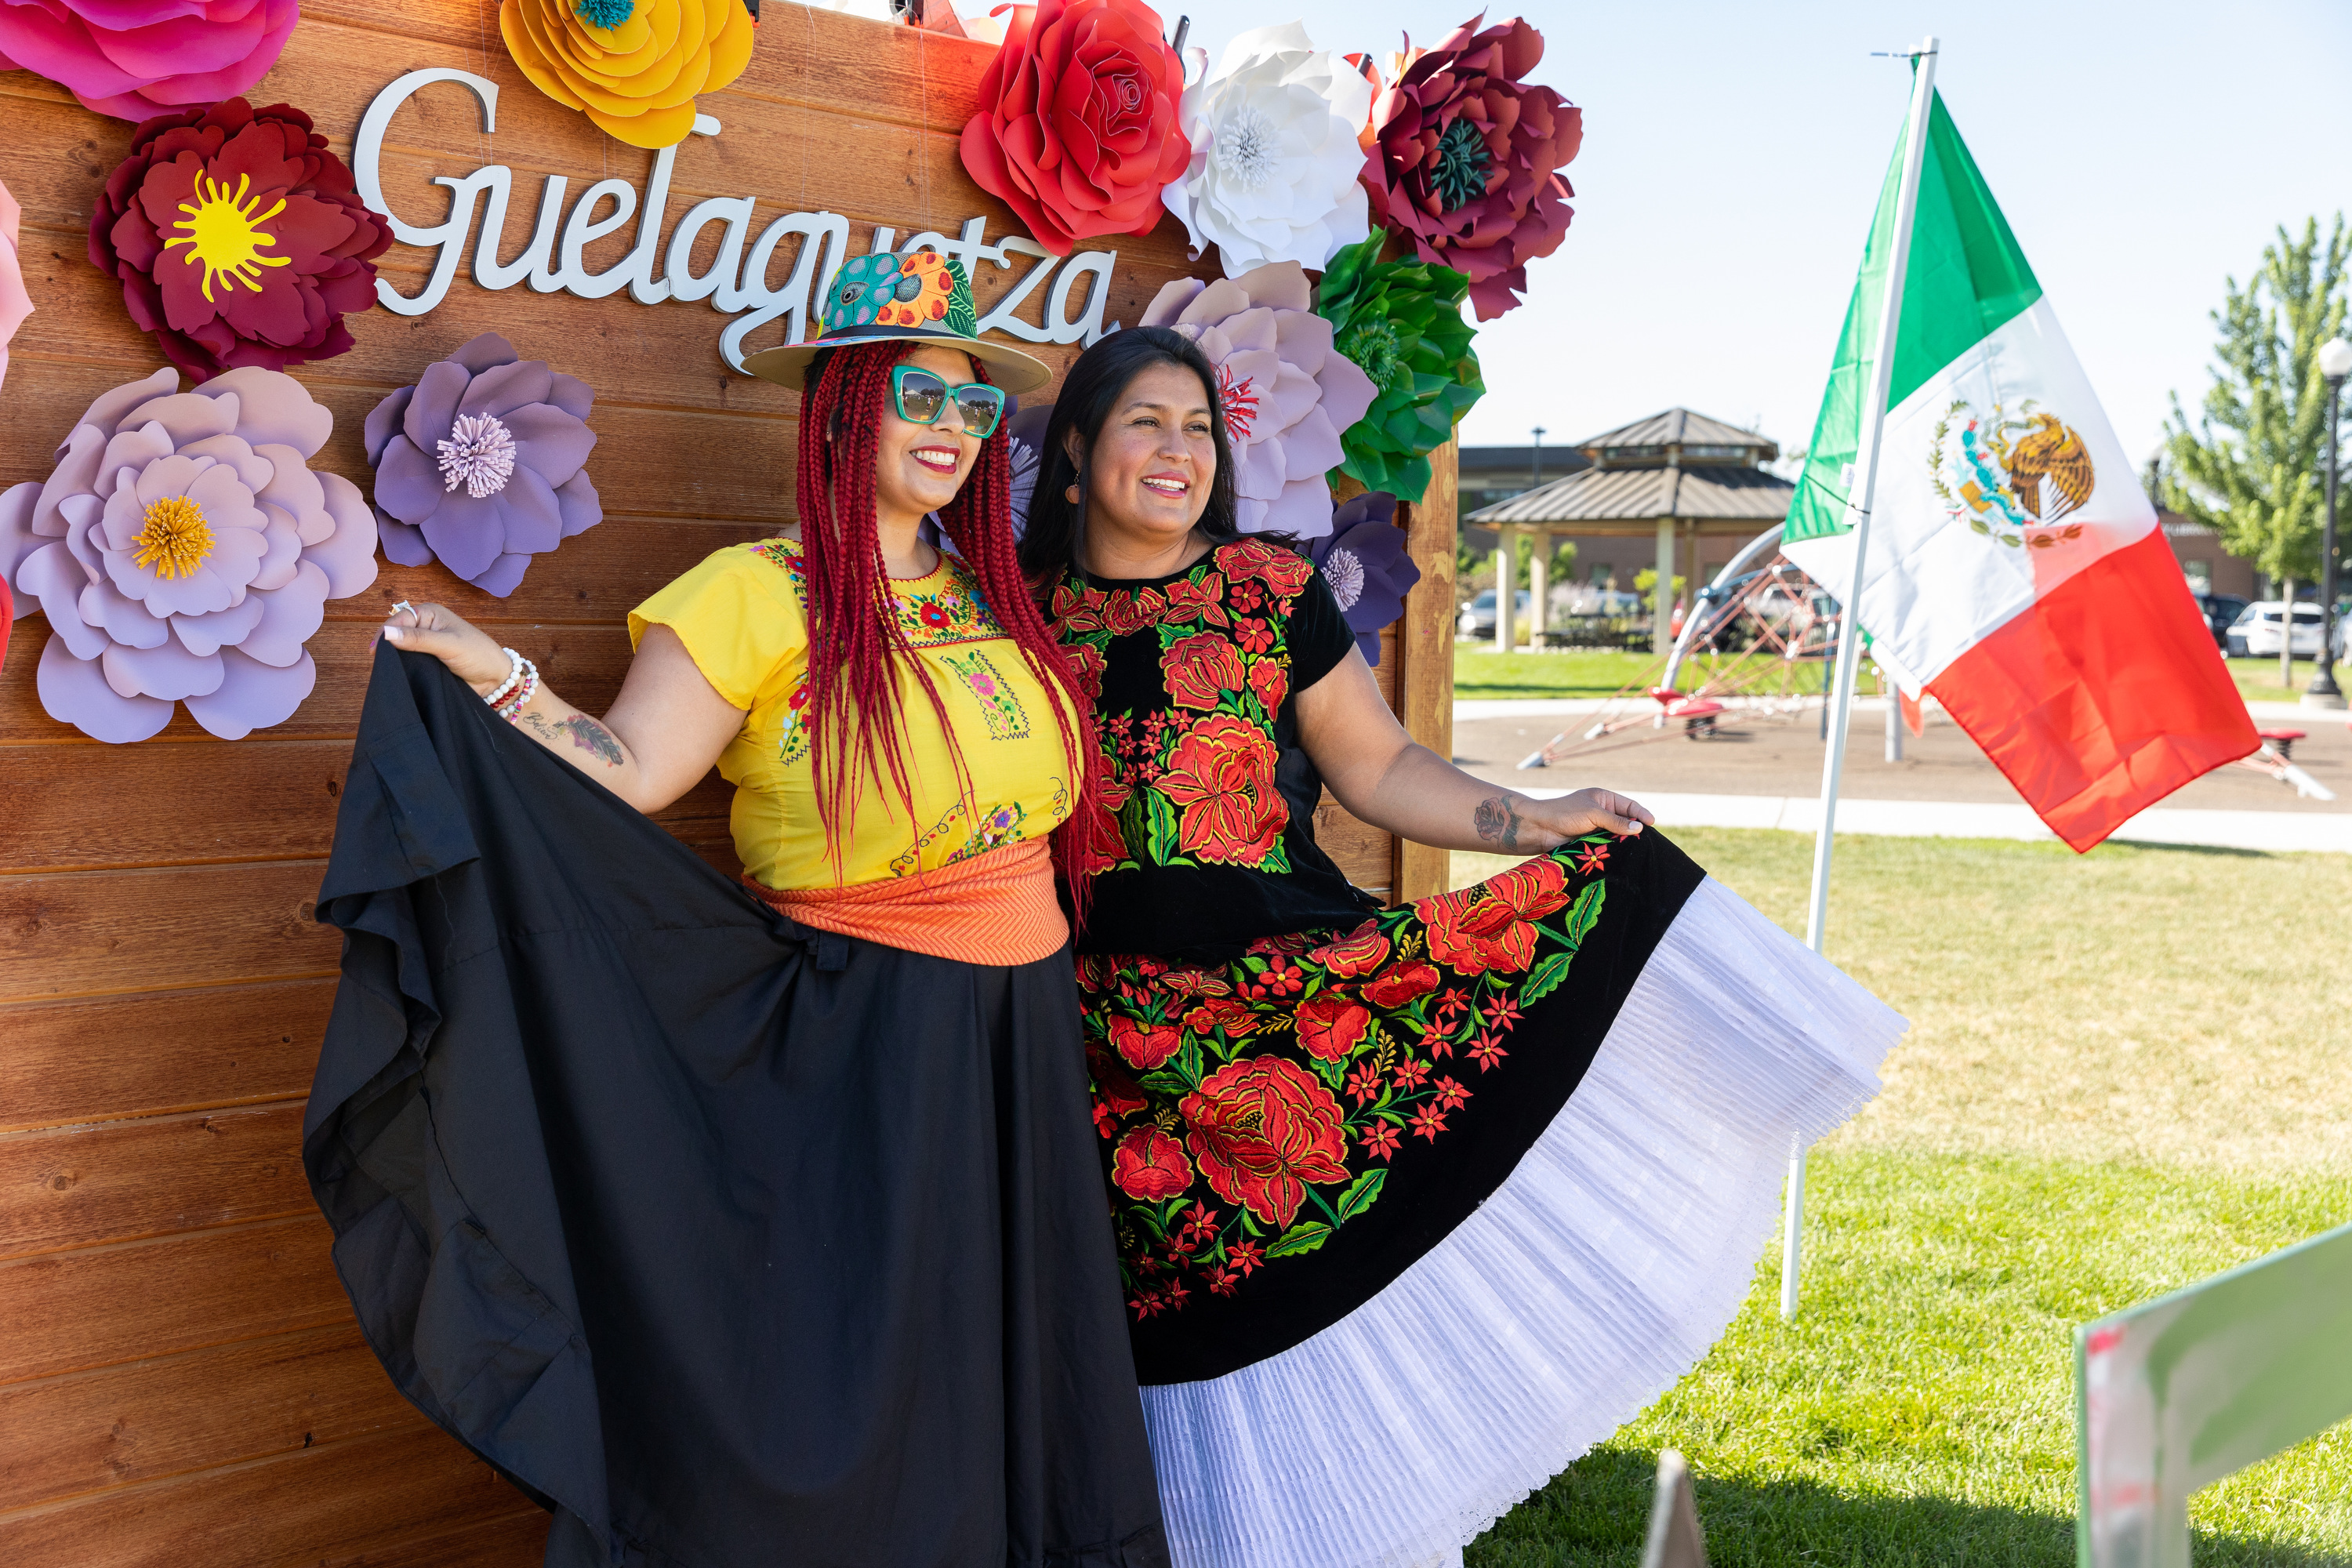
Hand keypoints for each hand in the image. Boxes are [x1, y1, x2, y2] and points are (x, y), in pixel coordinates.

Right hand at [380, 602, 513, 695]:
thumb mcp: (449, 645)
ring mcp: (425, 645)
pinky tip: (398, 676)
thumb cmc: (479, 656)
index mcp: (430, 613)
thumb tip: (387, 634)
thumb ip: (418, 640)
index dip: (385, 634)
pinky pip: (408, 663)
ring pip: (400, 651)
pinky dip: (403, 668)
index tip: (377, 652)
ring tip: (388, 671)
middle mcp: (425, 626)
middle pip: (396, 635)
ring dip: (396, 660)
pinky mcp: (427, 661)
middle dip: (389, 647)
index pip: (398, 620)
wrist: (496, 680)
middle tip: (381, 664)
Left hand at [1469, 787, 1651, 853]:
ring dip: (1624, 843)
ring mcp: (1595, 828)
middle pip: (1624, 822)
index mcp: (1603, 798)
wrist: (1539, 829)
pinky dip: (1613, 851)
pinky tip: (1621, 858)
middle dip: (1635, 831)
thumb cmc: (1564, 814)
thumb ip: (1616, 821)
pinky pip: (1606, 847)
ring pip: (1616, 837)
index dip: (1641, 814)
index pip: (1628, 806)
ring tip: (1637, 851)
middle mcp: (1601, 812)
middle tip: (1647, 842)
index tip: (1652, 823)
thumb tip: (1639, 828)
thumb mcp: (1593, 814)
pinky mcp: (1589, 842)